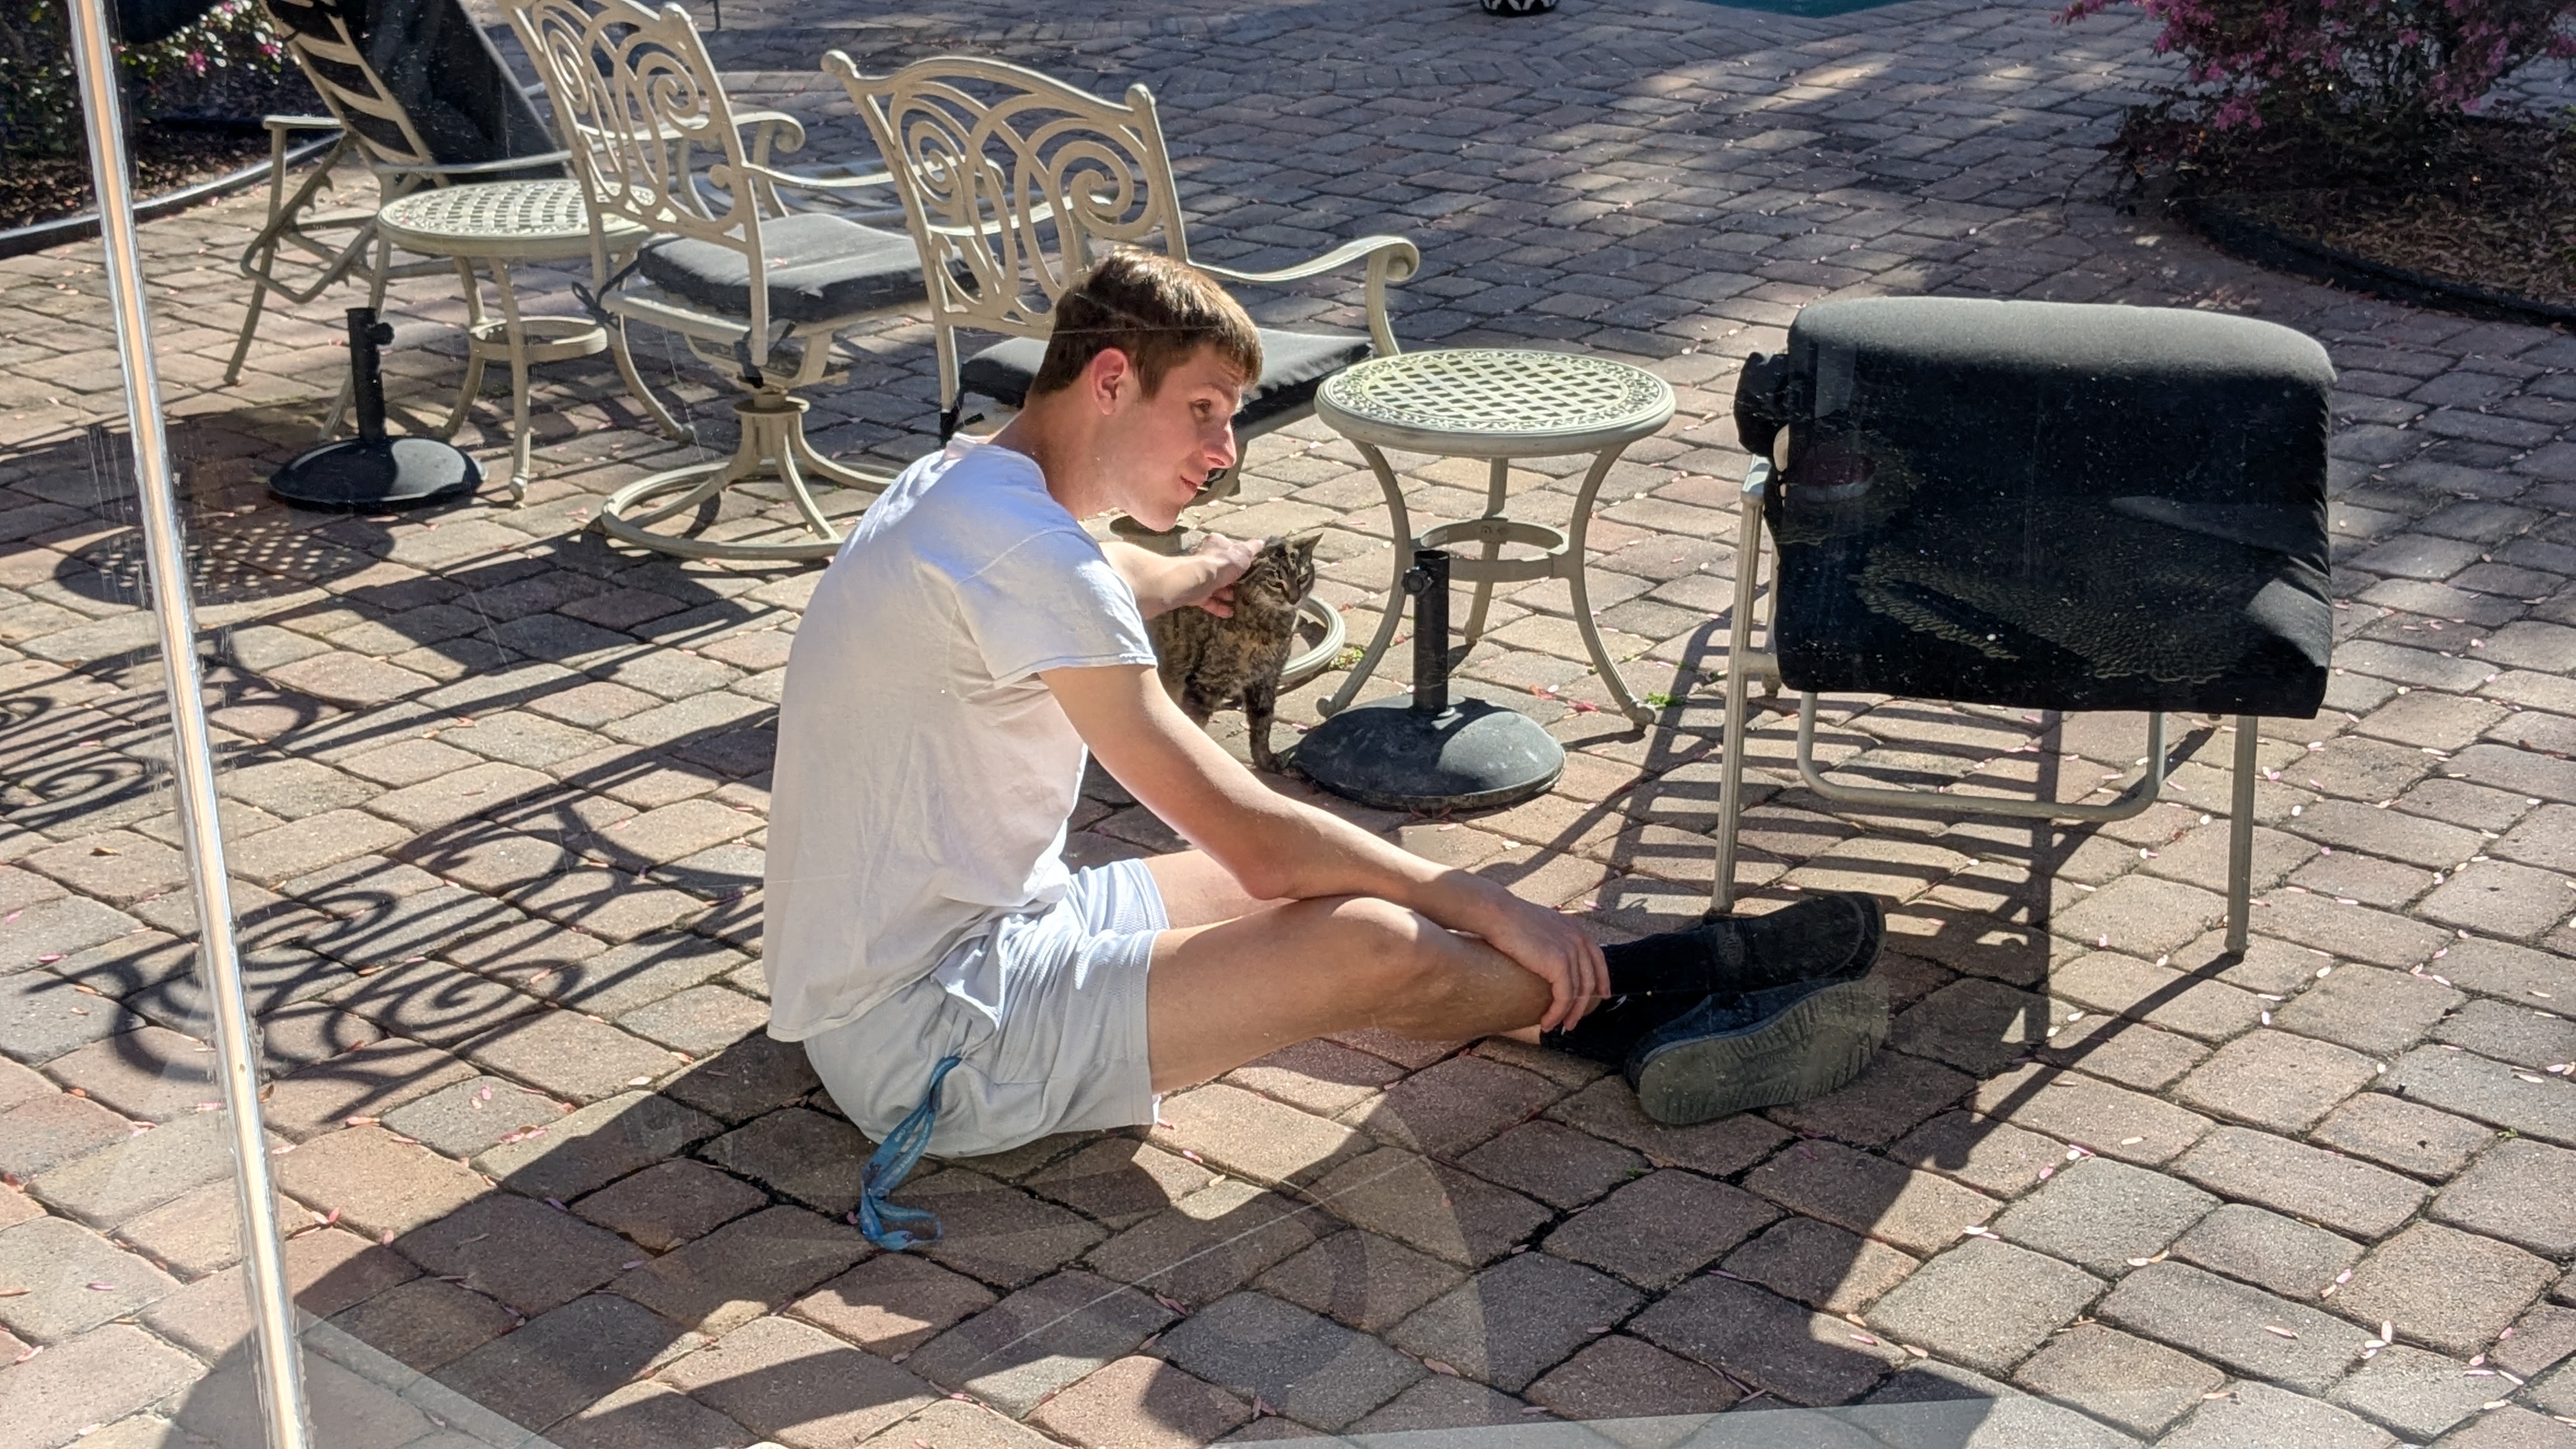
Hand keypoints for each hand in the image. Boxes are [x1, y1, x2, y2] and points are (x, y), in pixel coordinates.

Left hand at [1180, 532, 1258, 617]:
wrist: (1200, 580)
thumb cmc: (1223, 563)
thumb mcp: (1244, 552)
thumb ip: (1252, 548)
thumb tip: (1262, 541)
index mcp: (1216, 545)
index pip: (1227, 547)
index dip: (1238, 556)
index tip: (1248, 565)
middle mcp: (1206, 560)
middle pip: (1222, 569)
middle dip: (1233, 579)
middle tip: (1247, 587)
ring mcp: (1201, 577)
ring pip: (1215, 586)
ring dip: (1227, 595)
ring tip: (1241, 602)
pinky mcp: (1196, 593)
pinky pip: (1209, 601)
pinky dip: (1219, 607)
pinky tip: (1229, 612)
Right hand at [1472, 885, 1610, 1032]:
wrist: (1498, 914)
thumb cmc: (1509, 919)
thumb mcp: (1541, 925)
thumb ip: (1552, 938)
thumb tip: (1548, 955)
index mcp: (1576, 929)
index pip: (1597, 958)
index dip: (1602, 979)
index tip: (1602, 995)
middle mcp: (1578, 939)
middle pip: (1590, 979)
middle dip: (1583, 1005)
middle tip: (1572, 1021)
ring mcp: (1571, 951)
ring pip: (1578, 993)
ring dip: (1568, 1014)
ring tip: (1558, 1026)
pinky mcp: (1559, 964)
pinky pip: (1564, 997)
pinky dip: (1557, 1013)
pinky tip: (1547, 1022)